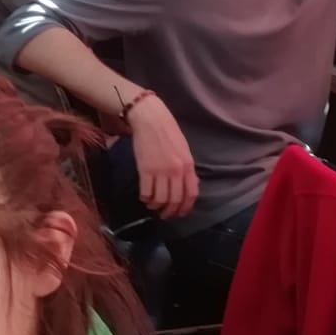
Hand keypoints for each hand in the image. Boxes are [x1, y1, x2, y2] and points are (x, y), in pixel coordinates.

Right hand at [128, 96, 197, 219]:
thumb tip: (190, 185)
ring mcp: (160, 171)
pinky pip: (146, 192)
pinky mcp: (145, 170)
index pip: (191, 193)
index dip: (185, 207)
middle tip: (164, 214)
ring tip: (152, 205)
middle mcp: (176, 171)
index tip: (180, 213)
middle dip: (169, 211)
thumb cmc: (168, 132)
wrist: (151, 120)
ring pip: (160, 199)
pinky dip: (145, 198)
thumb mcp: (184, 150)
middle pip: (175, 200)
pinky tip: (144, 197)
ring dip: (156, 206)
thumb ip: (187, 169)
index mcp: (188, 166)